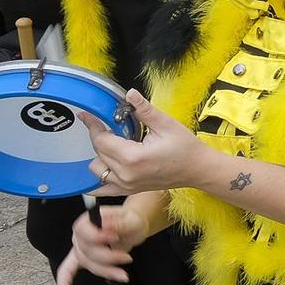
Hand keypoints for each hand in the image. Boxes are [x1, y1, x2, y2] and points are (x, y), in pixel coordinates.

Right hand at [54, 201, 150, 284]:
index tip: (114, 237)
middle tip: (127, 258)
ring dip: (106, 271)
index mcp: (88, 220)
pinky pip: (68, 270)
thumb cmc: (130, 221)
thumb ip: (120, 224)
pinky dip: (65, 281)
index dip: (97, 237)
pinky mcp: (83, 259)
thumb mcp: (131, 220)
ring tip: (123, 275)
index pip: (83, 230)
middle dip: (108, 257)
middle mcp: (80, 235)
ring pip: (88, 264)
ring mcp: (80, 248)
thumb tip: (107, 226)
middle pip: (87, 251)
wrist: (132, 227)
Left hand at [78, 89, 210, 194]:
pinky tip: (102, 165)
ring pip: (96, 168)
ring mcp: (126, 185)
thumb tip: (130, 94)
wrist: (197, 169)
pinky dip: (97, 177)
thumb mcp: (166, 124)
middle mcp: (126, 174)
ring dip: (100, 154)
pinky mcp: (128, 190)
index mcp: (133, 158)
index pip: (101, 140)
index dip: (94, 125)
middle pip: (98, 152)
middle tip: (112, 125)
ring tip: (116, 144)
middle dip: (101, 136)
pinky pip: (101, 188)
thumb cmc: (185, 148)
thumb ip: (144, 109)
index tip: (87, 116)